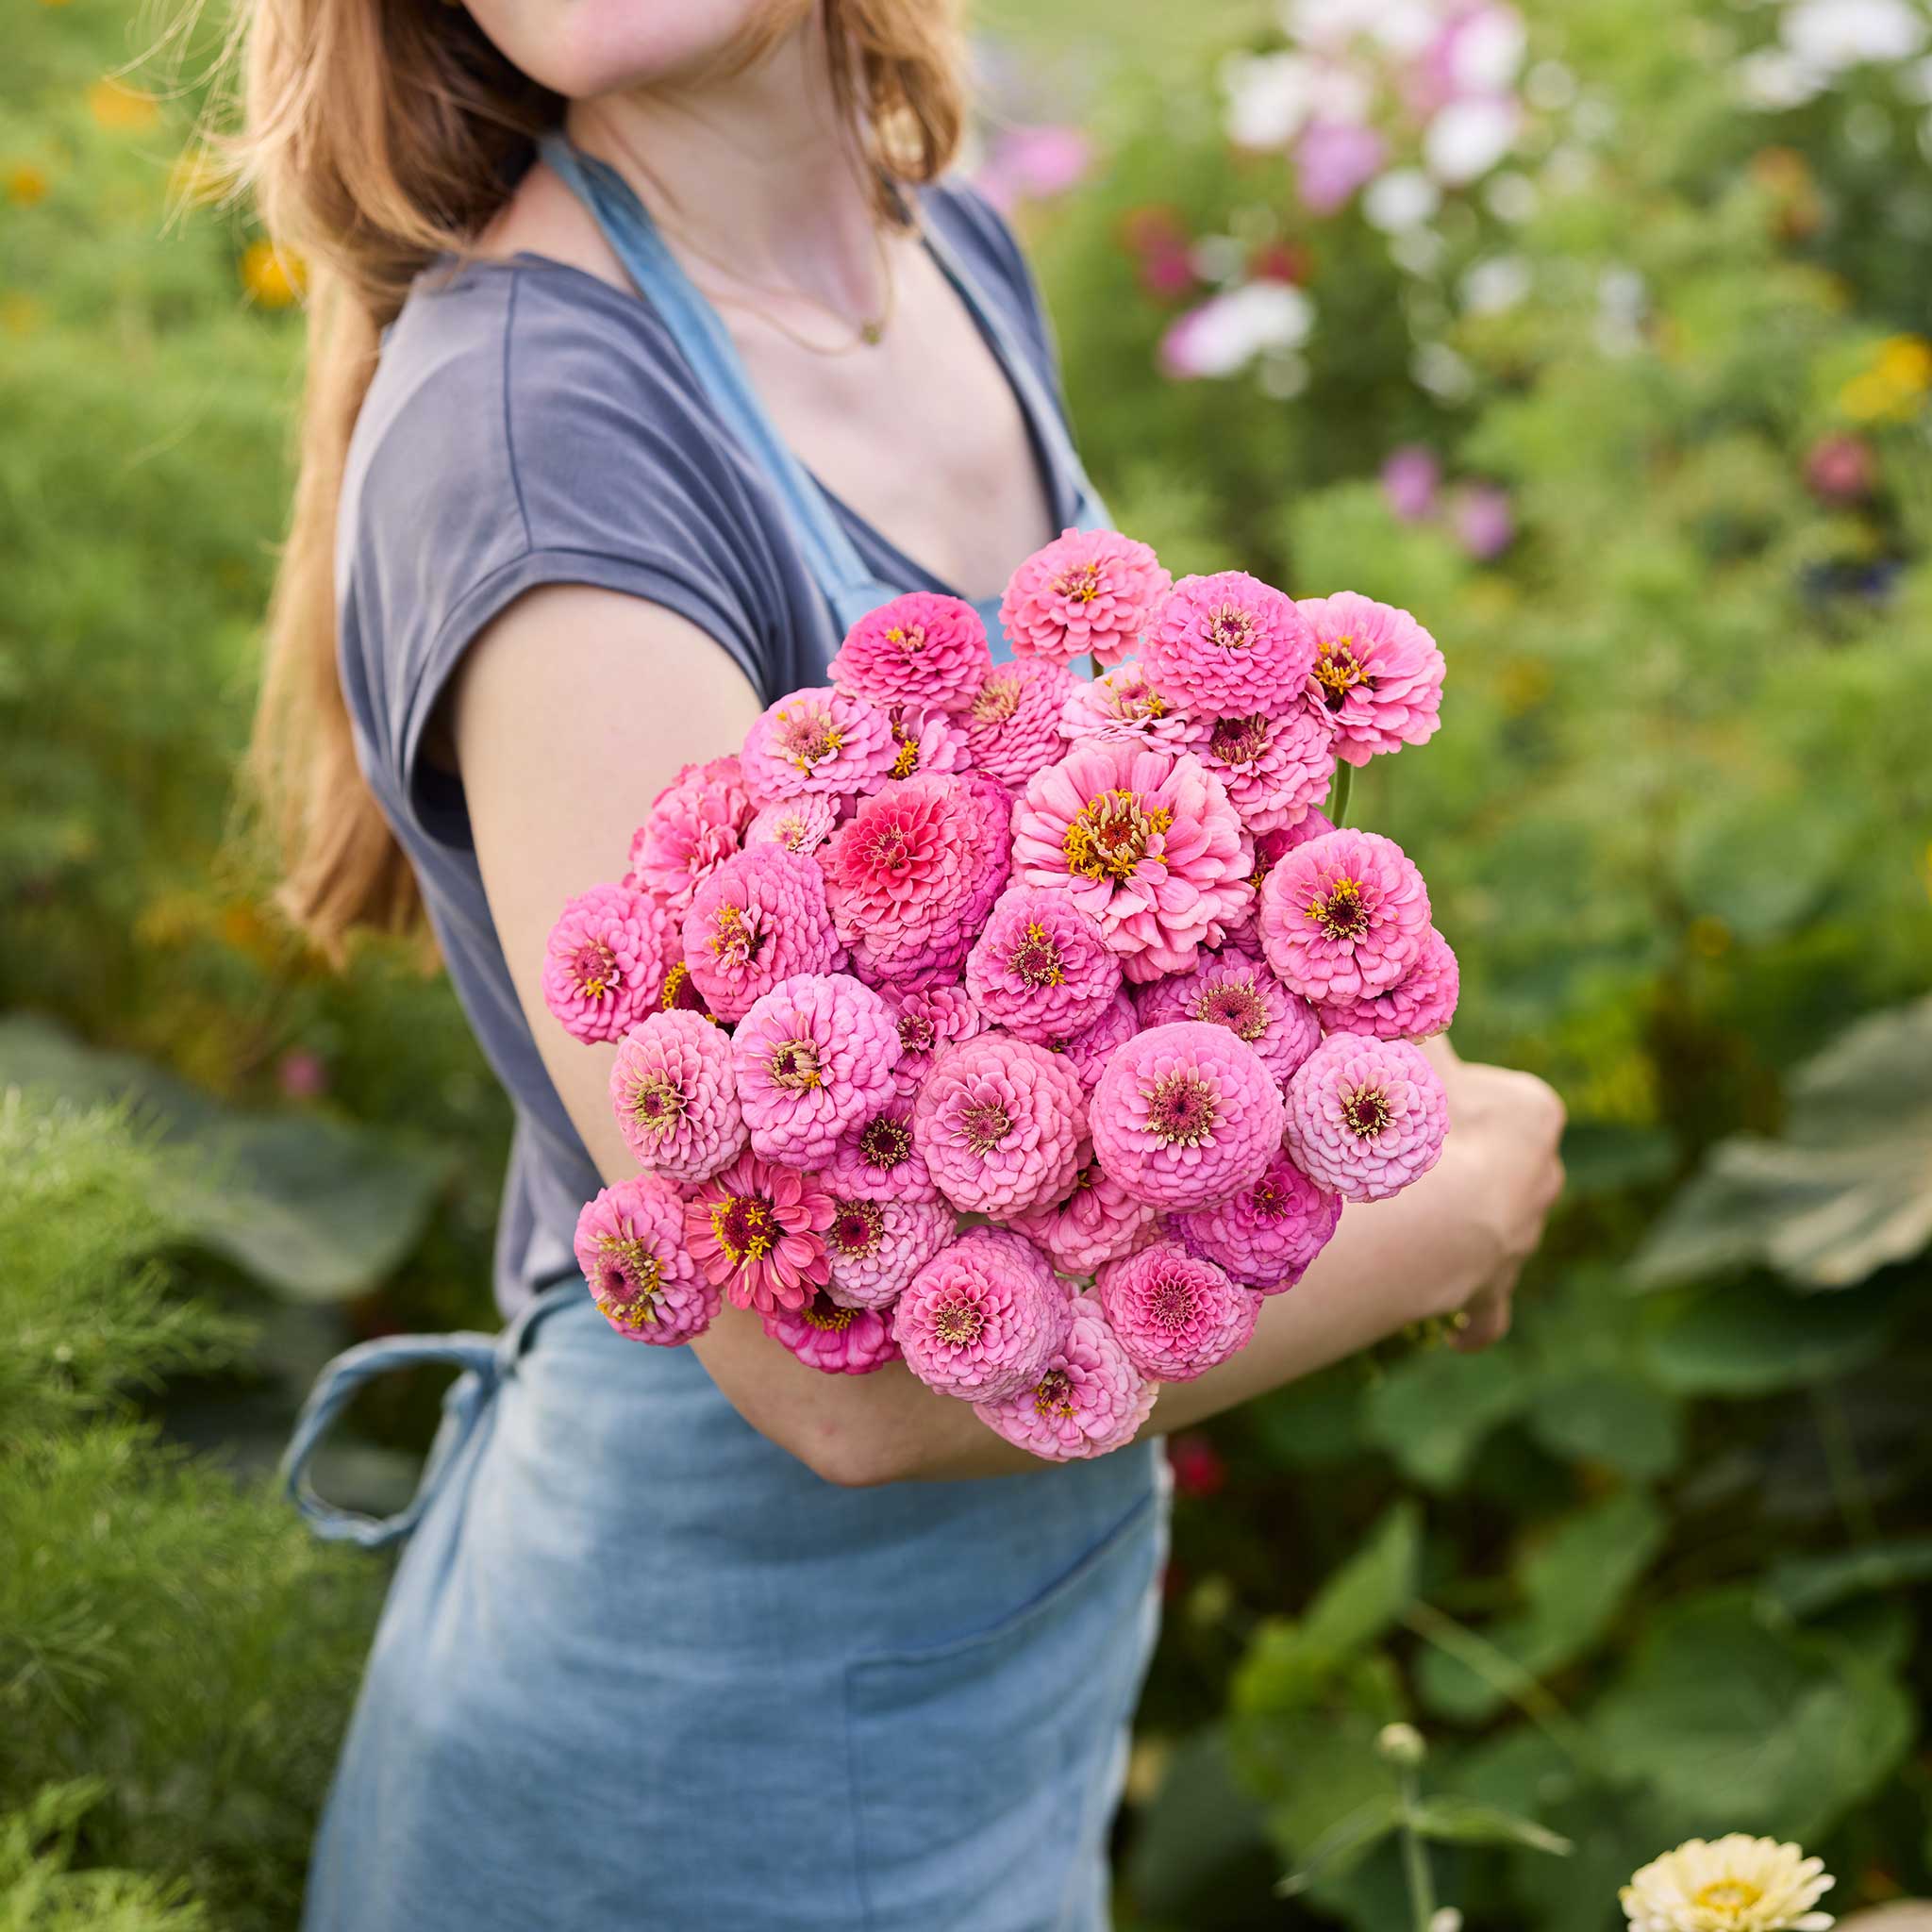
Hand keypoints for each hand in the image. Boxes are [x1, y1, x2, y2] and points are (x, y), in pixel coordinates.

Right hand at [1413, 1033, 1566, 1350]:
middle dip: (1459, 1159)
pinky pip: (1488, 1310)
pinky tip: (1456, 1333)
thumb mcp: (1414, 1055)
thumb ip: (1409, 1024)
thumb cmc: (1425, 1127)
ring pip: (1494, 1226)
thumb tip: (1394, 980)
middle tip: (1402, 1155)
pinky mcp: (1496, 1290)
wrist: (1435, 1221)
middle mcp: (1543, 1177)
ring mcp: (1522, 1238)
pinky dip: (1472, 1319)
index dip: (1453, 1096)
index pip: (1495, 1094)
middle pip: (1498, 1160)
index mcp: (1532, 1115)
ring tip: (1403, 1218)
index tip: (1414, 1100)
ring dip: (1458, 1224)